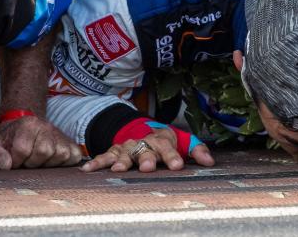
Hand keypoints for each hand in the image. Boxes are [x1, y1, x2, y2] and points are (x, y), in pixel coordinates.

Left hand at [0, 116, 82, 169]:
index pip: (23, 149)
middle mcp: (46, 126)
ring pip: (60, 155)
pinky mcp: (72, 145)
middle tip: (27, 161)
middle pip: (43, 152)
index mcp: (27, 124)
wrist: (23, 131)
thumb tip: (6, 165)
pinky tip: (51, 163)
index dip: (15, 161)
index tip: (13, 161)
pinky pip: (73, 158)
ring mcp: (60, 135)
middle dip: (32, 163)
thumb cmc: (9, 141)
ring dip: (47, 164)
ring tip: (38, 161)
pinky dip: (63, 164)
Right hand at [80, 127, 214, 172]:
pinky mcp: (113, 151)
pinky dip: (96, 162)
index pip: (167, 146)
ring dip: (122, 161)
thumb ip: (195, 149)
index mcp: (160, 139)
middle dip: (145, 158)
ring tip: (119, 170)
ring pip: (124, 153)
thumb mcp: (182, 140)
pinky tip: (88, 169)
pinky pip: (104, 157)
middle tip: (147, 167)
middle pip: (144, 149)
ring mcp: (127, 146)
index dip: (172, 155)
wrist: (140, 128)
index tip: (177, 166)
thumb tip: (210, 162)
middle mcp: (142, 142)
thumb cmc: (164, 140)